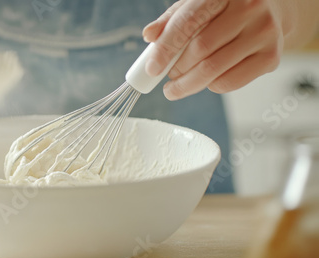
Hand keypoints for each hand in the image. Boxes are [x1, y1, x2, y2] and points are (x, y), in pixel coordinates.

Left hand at [143, 0, 283, 99]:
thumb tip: (149, 35)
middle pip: (201, 50)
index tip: (151, 69)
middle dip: (176, 71)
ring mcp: (263, 33)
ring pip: (214, 70)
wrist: (272, 10)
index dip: (166, 48)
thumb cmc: (226, 9)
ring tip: (177, 86)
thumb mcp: (197, 5)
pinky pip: (230, 82)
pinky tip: (206, 82)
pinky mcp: (271, 57)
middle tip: (166, 80)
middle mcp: (249, 8)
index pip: (188, 22)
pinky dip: (211, 87)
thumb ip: (171, 19)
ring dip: (189, 84)